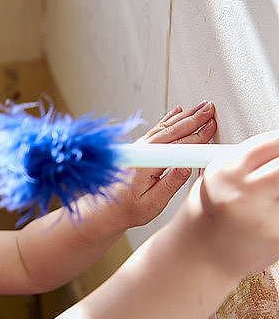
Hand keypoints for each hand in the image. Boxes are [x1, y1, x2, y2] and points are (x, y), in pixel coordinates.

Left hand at [106, 101, 216, 227]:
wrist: (106, 210)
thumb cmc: (128, 209)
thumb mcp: (152, 203)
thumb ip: (170, 184)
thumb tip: (187, 166)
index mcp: (144, 165)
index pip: (176, 147)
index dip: (196, 136)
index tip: (211, 128)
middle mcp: (139, 153)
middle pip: (170, 131)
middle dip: (193, 119)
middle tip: (210, 109)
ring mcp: (138, 149)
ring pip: (164, 128)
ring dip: (184, 117)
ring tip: (200, 108)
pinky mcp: (138, 150)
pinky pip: (156, 130)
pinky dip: (168, 120)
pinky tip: (177, 112)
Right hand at [177, 132, 278, 277]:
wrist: (196, 260)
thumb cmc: (206, 221)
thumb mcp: (216, 182)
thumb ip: (247, 166)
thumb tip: (277, 152)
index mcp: (223, 173)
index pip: (270, 144)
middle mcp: (241, 192)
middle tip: (277, 180)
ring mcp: (262, 215)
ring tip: (271, 200)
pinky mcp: (278, 237)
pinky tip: (270, 216)